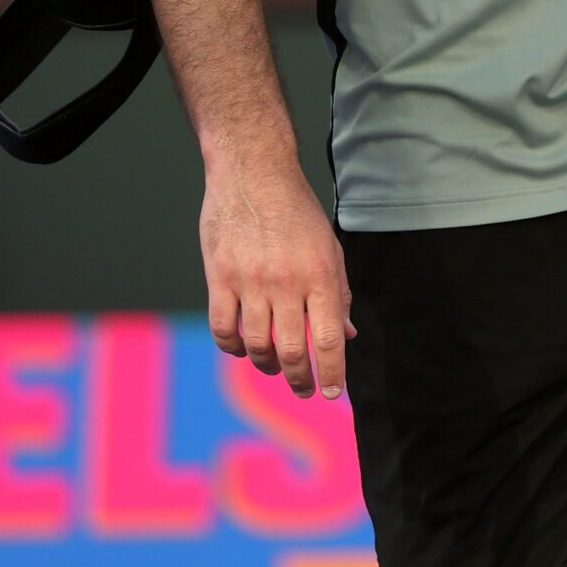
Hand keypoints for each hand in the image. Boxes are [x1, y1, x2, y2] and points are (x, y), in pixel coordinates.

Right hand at [200, 157, 353, 399]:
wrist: (253, 173)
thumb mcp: (329, 247)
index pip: (329, 338)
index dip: (332, 372)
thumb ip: (338, 292)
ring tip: (276, 367)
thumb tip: (347, 333)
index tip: (333, 393)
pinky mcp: (220, 278)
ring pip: (258, 345)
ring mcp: (250, 282)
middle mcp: (286, 282)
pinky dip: (234, 347)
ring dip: (268, 366)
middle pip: (294, 350)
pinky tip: (243, 348)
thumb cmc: (297, 210)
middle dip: (302, 379)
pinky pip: (223, 328)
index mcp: (319, 274)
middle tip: (305, 390)